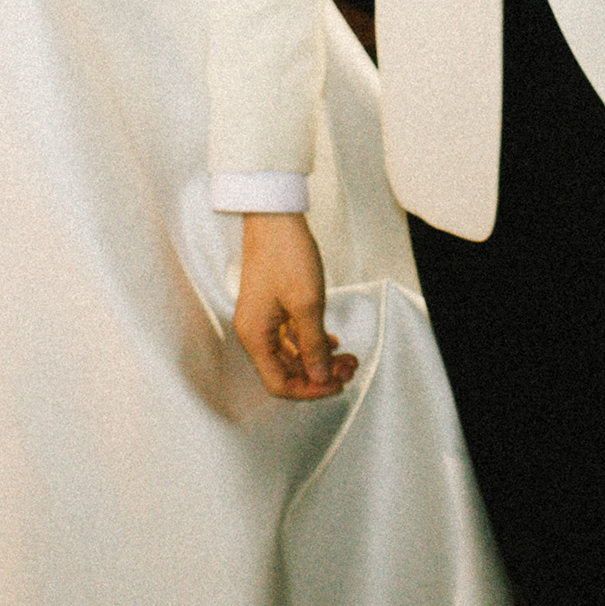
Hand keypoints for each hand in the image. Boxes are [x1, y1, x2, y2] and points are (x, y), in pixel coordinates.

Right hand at [232, 213, 356, 400]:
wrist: (275, 216)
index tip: (337, 383)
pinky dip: (312, 342)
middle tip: (349, 367)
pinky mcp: (272, 306)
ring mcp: (263, 319)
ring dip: (318, 358)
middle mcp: (255, 332)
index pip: (279, 384)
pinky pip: (291, 336)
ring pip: (291, 354)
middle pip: (285, 371)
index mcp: (255, 336)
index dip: (309, 389)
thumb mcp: (307, 304)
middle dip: (319, 373)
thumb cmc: (286, 254)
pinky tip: (333, 341)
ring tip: (348, 355)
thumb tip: (322, 377)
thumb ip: (314, 345)